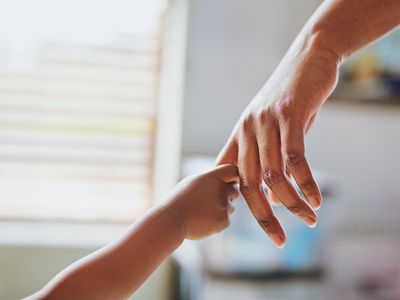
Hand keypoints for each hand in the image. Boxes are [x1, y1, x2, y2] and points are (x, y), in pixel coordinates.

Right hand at [166, 164, 238, 239]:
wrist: (172, 219)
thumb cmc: (180, 199)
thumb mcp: (193, 181)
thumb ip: (211, 179)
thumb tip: (225, 179)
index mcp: (212, 177)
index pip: (234, 171)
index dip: (233, 177)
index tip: (229, 183)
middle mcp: (220, 190)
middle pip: (235, 191)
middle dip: (227, 196)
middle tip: (211, 201)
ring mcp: (223, 206)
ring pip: (231, 207)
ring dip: (222, 209)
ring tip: (203, 211)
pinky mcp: (224, 220)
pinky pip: (227, 219)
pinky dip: (218, 221)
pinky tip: (204, 220)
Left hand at [217, 40, 340, 246]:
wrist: (308, 58)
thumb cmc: (289, 99)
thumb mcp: (273, 130)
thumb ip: (268, 161)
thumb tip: (272, 197)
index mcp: (239, 135)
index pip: (230, 176)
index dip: (237, 204)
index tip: (251, 223)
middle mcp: (248, 130)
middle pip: (248, 183)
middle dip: (262, 216)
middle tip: (278, 240)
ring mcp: (266, 122)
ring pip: (273, 174)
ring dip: (291, 202)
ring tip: (310, 218)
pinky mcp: (289, 115)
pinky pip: (295, 158)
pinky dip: (306, 182)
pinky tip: (316, 198)